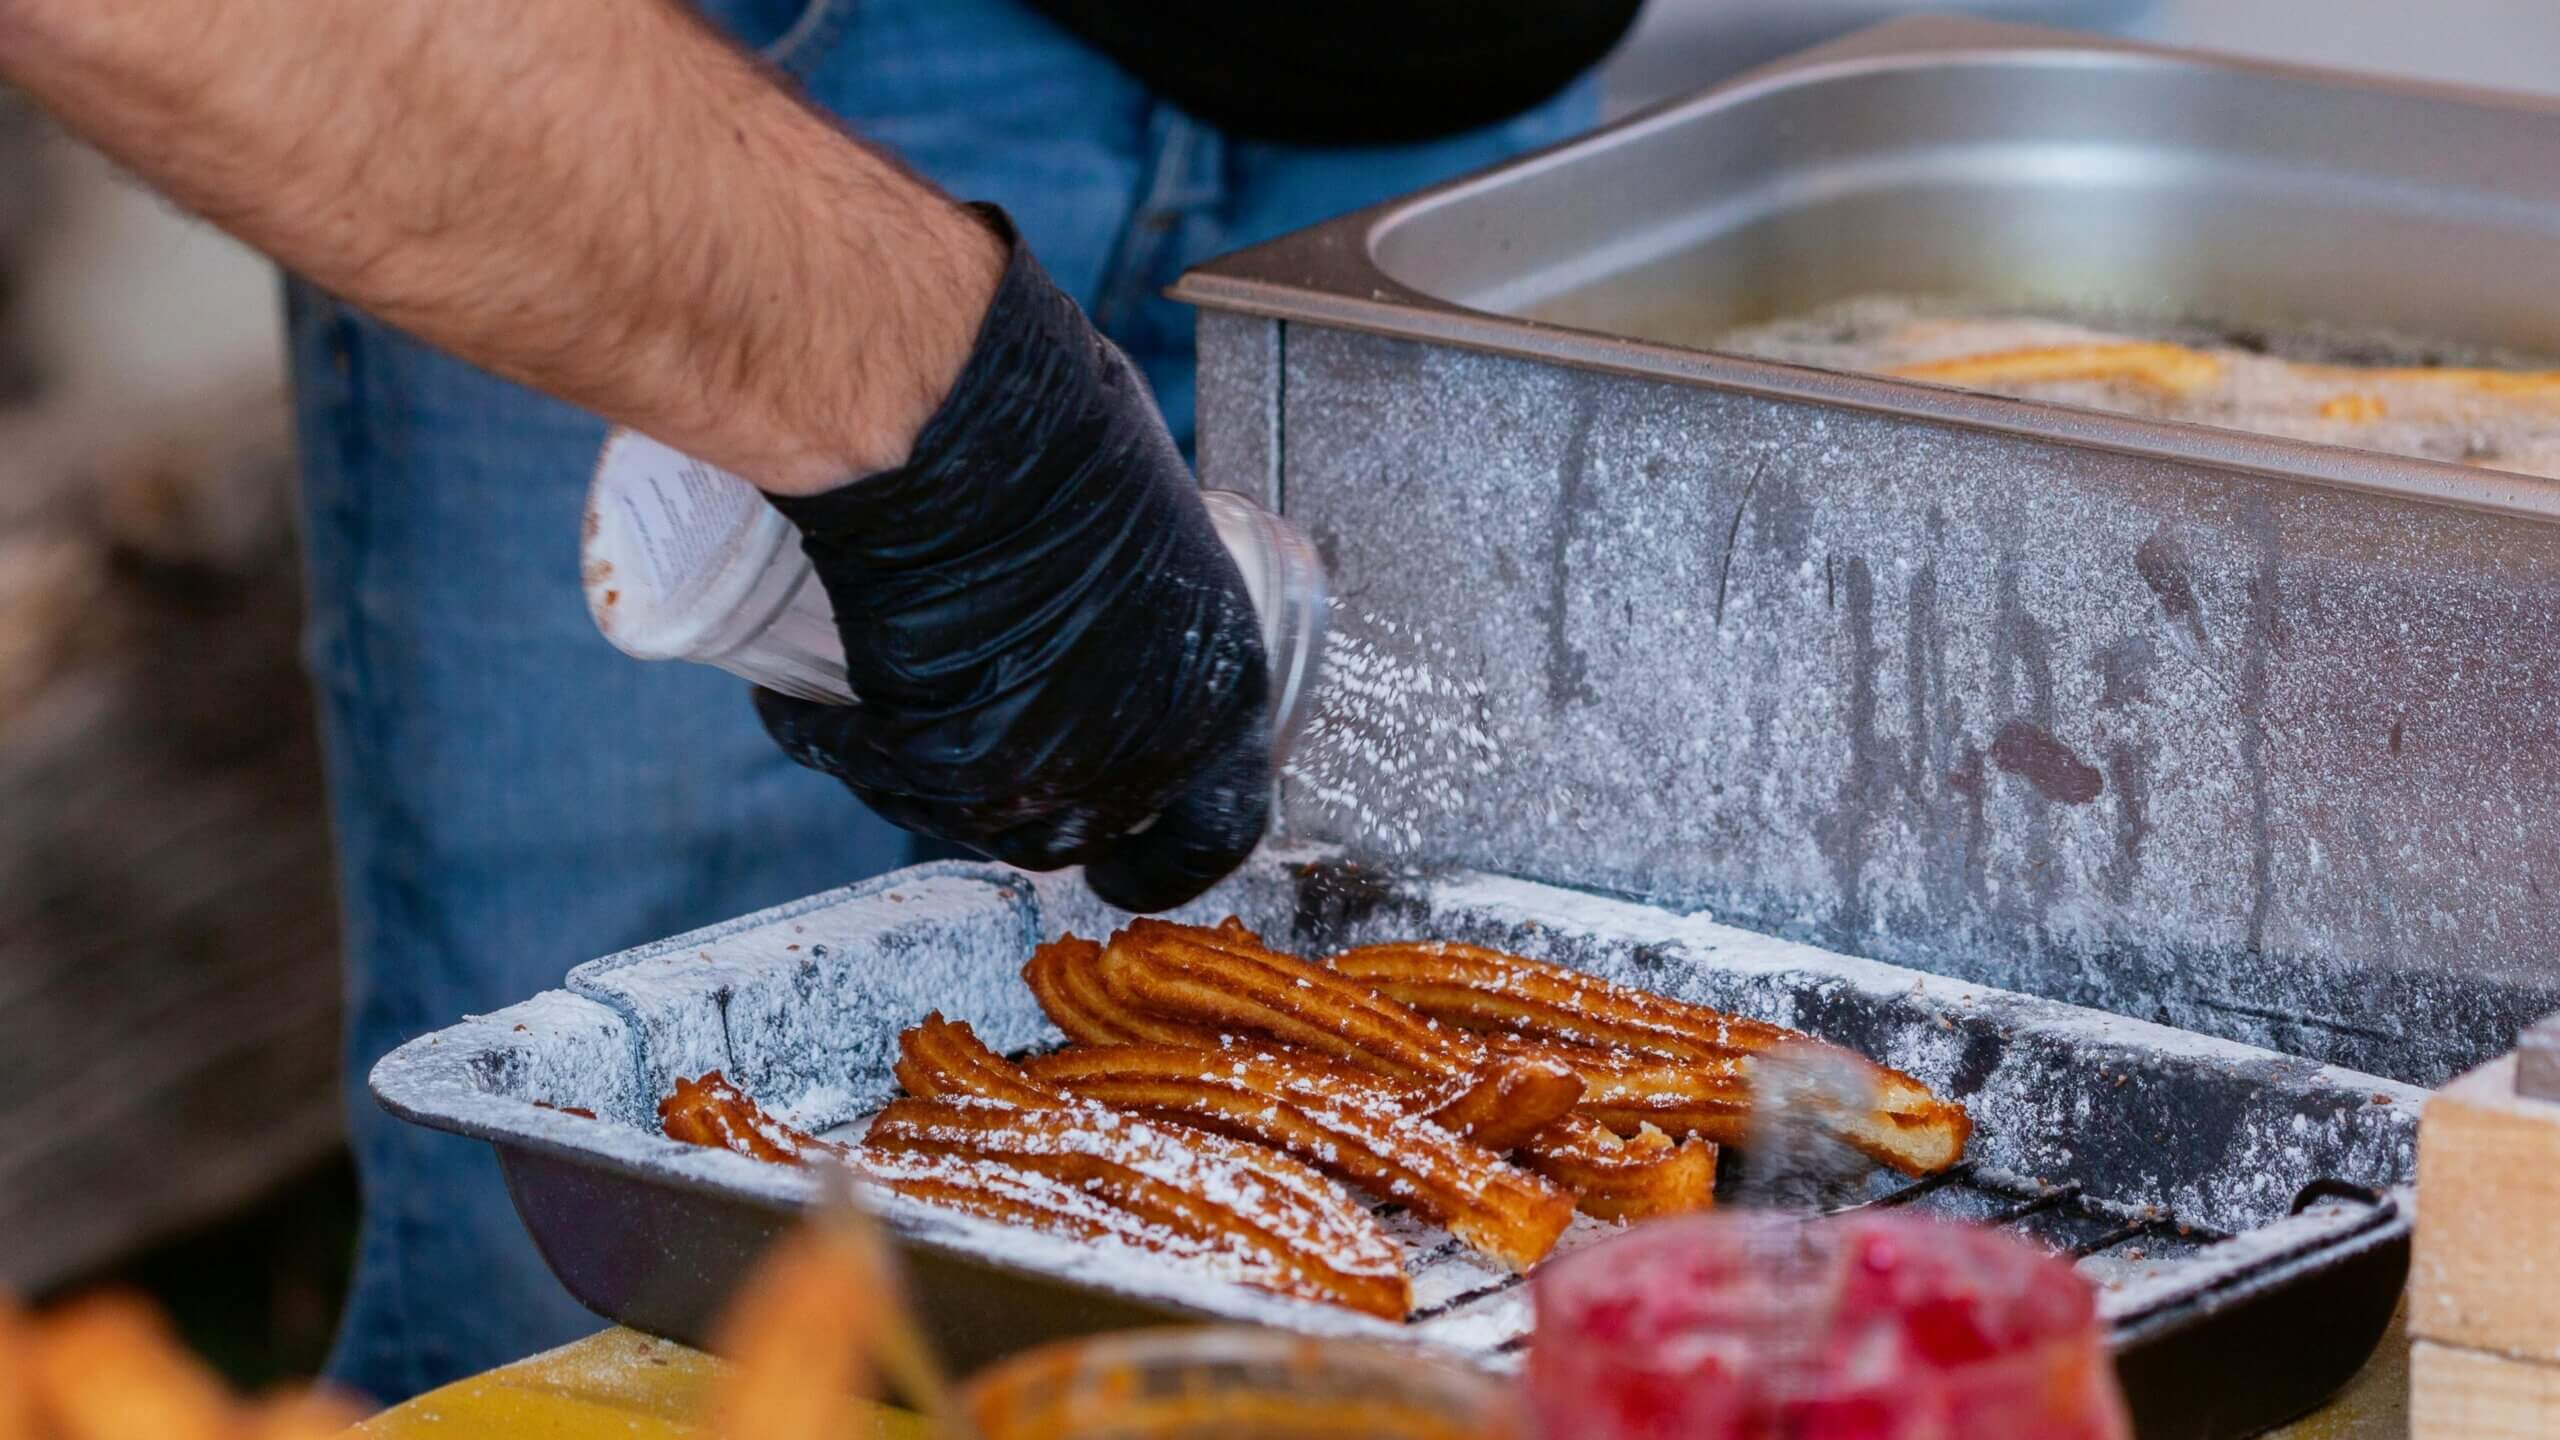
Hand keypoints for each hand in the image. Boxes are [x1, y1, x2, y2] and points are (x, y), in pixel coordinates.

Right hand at [756, 208, 1271, 912]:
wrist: (975, 446)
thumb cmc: (1069, 444)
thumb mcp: (1154, 536)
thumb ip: (1144, 613)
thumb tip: (1106, 611)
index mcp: (1219, 703)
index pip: (1215, 833)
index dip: (1166, 852)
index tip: (1129, 854)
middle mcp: (1141, 763)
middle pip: (1079, 831)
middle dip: (1028, 794)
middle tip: (975, 743)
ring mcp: (1042, 779)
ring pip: (970, 816)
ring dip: (925, 776)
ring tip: (874, 707)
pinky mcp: (942, 771)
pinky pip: (877, 773)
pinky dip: (835, 741)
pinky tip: (800, 701)